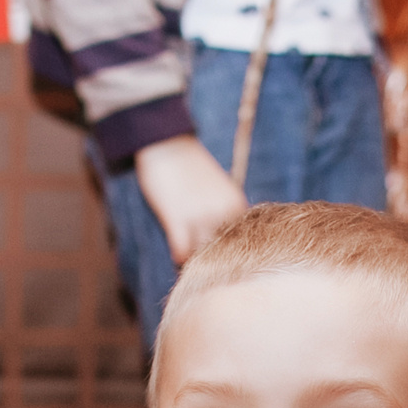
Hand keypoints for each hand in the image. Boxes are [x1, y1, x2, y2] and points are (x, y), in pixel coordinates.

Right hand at [133, 135, 247, 264]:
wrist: (166, 143)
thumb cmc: (190, 169)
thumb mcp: (219, 192)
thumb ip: (225, 216)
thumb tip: (224, 246)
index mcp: (237, 206)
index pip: (241, 244)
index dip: (229, 254)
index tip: (220, 257)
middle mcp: (223, 214)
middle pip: (223, 255)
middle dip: (213, 262)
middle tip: (204, 264)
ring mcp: (201, 218)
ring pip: (202, 257)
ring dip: (195, 262)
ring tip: (189, 261)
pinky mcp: (177, 220)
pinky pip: (182, 255)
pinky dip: (178, 259)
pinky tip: (176, 252)